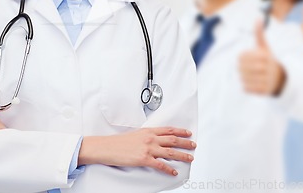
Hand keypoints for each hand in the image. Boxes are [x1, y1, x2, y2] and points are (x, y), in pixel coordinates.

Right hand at [78, 127, 195, 175]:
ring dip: (182, 155)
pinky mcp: (144, 159)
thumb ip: (147, 136)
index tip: (188, 132)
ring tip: (190, 158)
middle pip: (173, 140)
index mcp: (148, 131)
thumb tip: (155, 140)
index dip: (180, 131)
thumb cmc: (119, 142)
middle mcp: (150, 138)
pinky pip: (160, 165)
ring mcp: (148, 149)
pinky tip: (174, 172)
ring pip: (170, 152)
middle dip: (185, 142)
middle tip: (194, 145)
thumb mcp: (136, 134)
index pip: (168, 129)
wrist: (108, 147)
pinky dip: (169, 169)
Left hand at [238, 20, 285, 95]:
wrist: (280, 79)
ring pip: (243, 79)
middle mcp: (267, 68)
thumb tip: (258, 18)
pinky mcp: (264, 91)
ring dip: (243, 78)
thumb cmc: (267, 60)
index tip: (247, 59)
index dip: (241, 58)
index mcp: (265, 56)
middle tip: (248, 69)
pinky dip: (246, 87)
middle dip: (242, 69)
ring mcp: (266, 80)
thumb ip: (259, 33)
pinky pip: (246, 88)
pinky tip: (253, 83)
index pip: (240, 57)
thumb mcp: (264, 46)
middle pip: (241, 68)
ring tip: (251, 76)